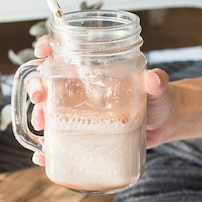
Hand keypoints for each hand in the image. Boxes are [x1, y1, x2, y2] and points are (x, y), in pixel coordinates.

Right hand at [27, 35, 172, 165]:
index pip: (65, 51)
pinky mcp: (83, 133)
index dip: (49, 47)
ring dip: (39, 116)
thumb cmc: (159, 99)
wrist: (164, 125)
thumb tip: (153, 79)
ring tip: (41, 126)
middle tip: (38, 96)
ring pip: (49, 110)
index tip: (42, 50)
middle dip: (36, 86)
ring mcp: (80, 112)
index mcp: (95, 70)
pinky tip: (42, 155)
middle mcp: (82, 89)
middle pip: (49, 81)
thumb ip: (156, 82)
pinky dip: (47, 148)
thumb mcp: (157, 88)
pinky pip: (60, 139)